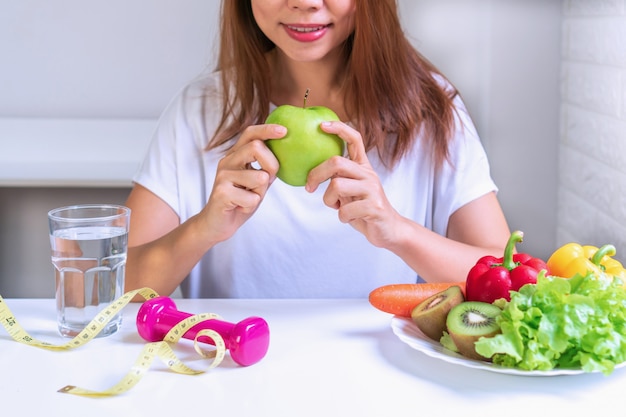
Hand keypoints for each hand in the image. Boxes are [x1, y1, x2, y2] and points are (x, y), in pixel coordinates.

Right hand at [200, 124, 285, 242]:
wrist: (217, 224)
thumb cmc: (240, 200)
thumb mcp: (257, 181)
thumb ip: (267, 167)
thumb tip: (287, 153)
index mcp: (236, 155)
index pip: (250, 133)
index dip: (267, 130)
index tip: (284, 131)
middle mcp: (227, 161)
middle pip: (256, 147)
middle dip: (272, 165)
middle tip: (269, 180)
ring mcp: (222, 176)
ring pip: (259, 177)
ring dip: (261, 192)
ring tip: (249, 198)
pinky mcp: (221, 192)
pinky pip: (252, 197)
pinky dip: (252, 205)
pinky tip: (240, 207)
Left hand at [306, 121, 403, 248]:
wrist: (388, 230)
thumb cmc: (363, 210)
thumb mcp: (350, 190)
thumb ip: (338, 178)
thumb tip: (312, 174)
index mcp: (363, 167)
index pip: (355, 139)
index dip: (339, 129)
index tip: (322, 125)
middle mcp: (369, 174)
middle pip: (336, 162)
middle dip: (316, 174)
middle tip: (309, 188)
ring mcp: (373, 190)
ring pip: (336, 186)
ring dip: (328, 200)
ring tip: (337, 207)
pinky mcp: (375, 207)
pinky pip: (345, 210)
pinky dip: (341, 217)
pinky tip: (349, 218)